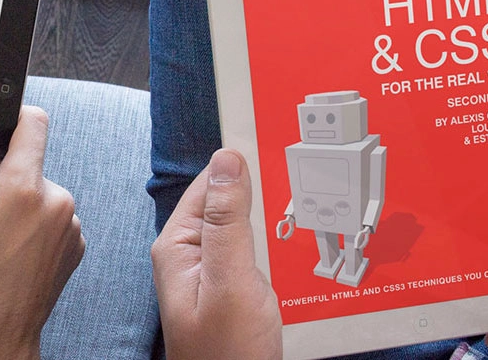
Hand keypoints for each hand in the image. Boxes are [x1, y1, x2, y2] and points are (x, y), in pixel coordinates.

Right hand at [0, 105, 84, 359]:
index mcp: (24, 188)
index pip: (33, 124)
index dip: (12, 118)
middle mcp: (56, 202)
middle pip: (29, 164)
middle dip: (2, 177)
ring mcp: (69, 227)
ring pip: (40, 193)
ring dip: (18, 204)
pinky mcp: (74, 248)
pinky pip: (52, 219)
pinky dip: (33, 227)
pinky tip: (9, 251)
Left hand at [151, 149, 281, 359]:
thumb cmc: (226, 353)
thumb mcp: (229, 281)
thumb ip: (228, 221)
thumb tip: (227, 160)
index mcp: (179, 245)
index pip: (210, 185)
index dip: (242, 167)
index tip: (276, 149)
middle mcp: (192, 253)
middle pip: (230, 204)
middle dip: (262, 197)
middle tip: (302, 188)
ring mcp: (213, 271)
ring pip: (247, 228)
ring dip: (273, 224)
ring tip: (308, 217)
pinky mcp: (234, 287)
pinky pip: (256, 253)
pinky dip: (277, 248)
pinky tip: (297, 249)